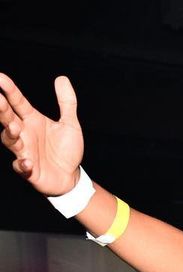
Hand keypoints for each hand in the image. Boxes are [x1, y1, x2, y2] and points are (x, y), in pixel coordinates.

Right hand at [0, 74, 83, 194]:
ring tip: (14, 128)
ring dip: (9, 134)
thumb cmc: (66, 150)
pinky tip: (27, 162)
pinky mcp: (28, 169)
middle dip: (1, 109)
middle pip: (7, 118)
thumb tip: (62, 78)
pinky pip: (21, 166)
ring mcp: (24, 151)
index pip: (17, 101)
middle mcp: (24, 133)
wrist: (70, 177)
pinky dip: (22, 164)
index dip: (9, 90)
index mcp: (31, 120)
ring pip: (9, 140)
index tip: (0, 77)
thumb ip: (67, 103)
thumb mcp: (70, 125)